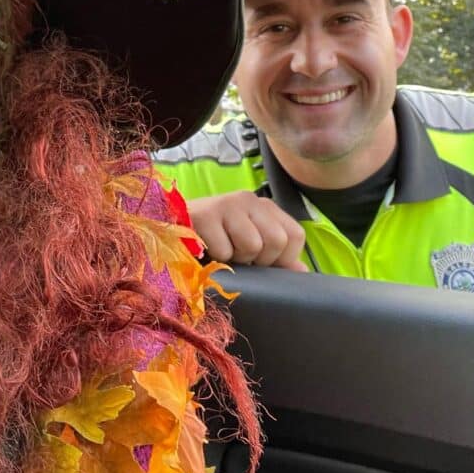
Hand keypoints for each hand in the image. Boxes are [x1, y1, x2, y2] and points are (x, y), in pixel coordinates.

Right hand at [188, 191, 308, 270]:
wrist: (170, 229)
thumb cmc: (214, 242)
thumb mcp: (249, 247)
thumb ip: (277, 259)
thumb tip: (303, 272)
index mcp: (265, 207)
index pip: (295, 236)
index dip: (282, 258)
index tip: (262, 262)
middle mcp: (250, 199)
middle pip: (277, 241)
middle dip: (259, 260)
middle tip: (239, 257)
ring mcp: (227, 203)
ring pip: (253, 245)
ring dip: (237, 260)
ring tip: (223, 252)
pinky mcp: (205, 214)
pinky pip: (225, 251)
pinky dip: (216, 260)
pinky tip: (206, 250)